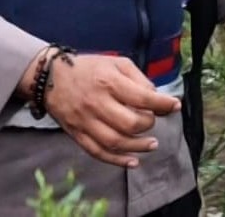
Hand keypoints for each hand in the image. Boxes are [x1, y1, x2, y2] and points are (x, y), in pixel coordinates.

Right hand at [35, 53, 181, 168]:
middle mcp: (96, 103)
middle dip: (147, 124)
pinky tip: (133, 162)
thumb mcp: (115, 62)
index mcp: (108, 82)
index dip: (162, 103)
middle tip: (152, 120)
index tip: (175, 106)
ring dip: (138, 147)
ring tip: (152, 144)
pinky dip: (117, 161)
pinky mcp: (77, 134)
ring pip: (115, 142)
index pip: (142, 97)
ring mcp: (85, 121)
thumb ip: (137, 78)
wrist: (50, 78)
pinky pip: (98, 152)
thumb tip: (154, 96)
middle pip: (129, 123)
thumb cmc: (88, 68)